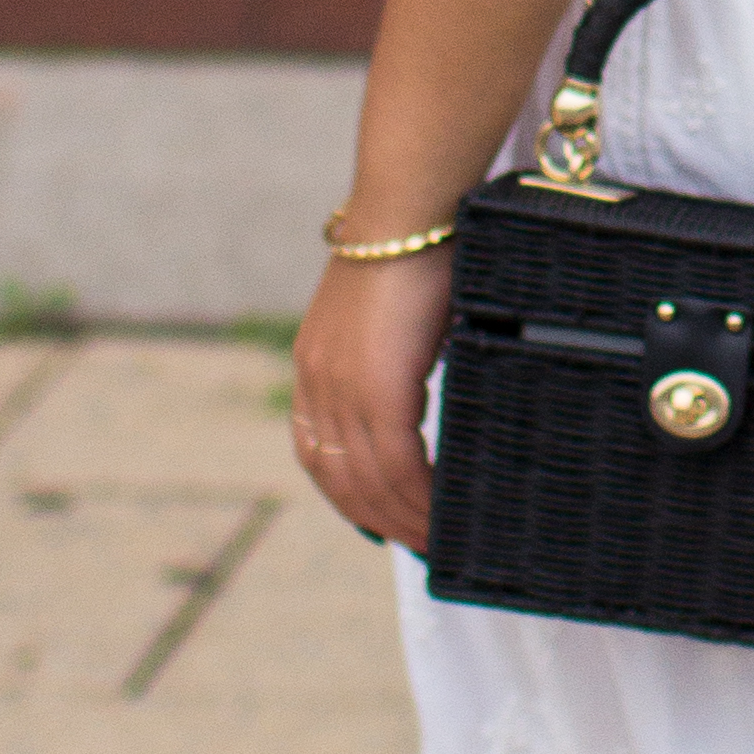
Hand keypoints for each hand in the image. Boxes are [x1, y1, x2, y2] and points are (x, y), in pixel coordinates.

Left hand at [290, 245, 456, 550]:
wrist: (411, 206)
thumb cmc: (416, 242)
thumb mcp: (390, 309)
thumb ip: (393, 349)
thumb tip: (426, 370)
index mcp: (313, 363)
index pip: (318, 452)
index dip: (347, 493)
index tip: (380, 520)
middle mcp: (316, 383)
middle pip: (341, 479)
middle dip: (381, 520)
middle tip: (421, 546)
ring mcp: (341, 388)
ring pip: (368, 481)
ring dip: (404, 518)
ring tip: (438, 541)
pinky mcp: (376, 388)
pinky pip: (396, 465)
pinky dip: (419, 498)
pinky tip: (441, 513)